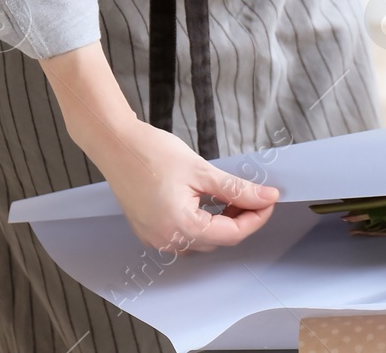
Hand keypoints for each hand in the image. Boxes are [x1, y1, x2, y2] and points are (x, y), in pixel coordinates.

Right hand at [40, 42, 278, 252]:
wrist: (116, 144)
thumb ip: (237, 189)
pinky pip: (183, 236)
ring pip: (202, 241)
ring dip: (221, 223)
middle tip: (254, 195)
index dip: (256, 218)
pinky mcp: (148, 231)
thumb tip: (267, 198)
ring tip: (232, 197)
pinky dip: (202, 223)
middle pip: (218, 240)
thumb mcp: (202, 171)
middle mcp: (166, 240)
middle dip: (241, 219)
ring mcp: (155, 238)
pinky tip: (208, 203)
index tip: (270, 200)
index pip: (232, 235)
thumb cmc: (153, 153)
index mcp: (180, 227)